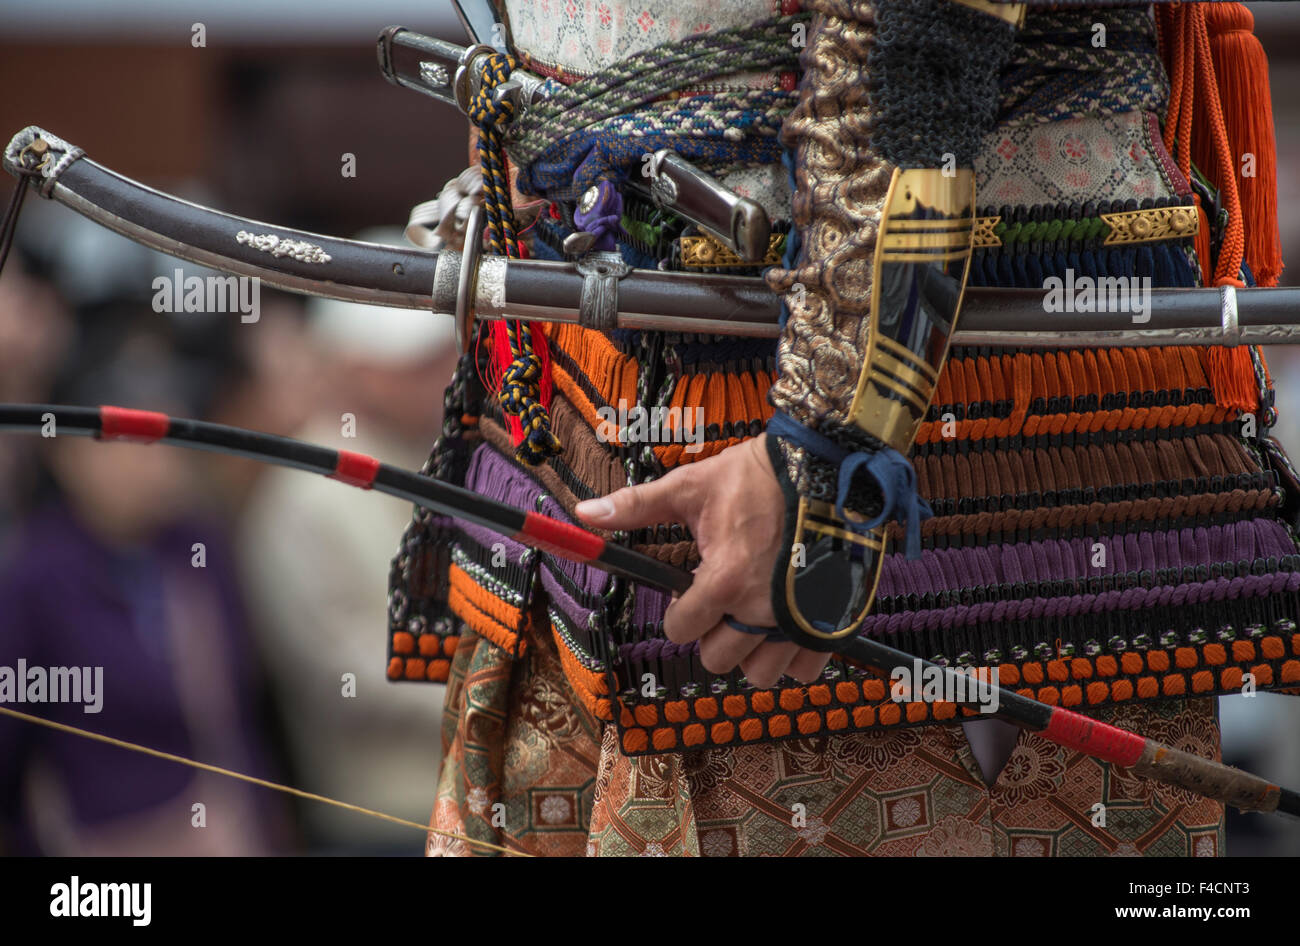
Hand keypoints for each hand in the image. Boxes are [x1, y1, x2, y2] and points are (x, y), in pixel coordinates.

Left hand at [574, 434, 831, 687]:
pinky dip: (794, 656)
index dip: (680, 610)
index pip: (680, 629)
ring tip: (755, 616)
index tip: (691, 589)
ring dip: (752, 652)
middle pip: (718, 659)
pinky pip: (805, 669)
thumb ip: (636, 507)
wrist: (828, 466)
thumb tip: (583, 513)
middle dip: (714, 634)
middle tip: (724, 601)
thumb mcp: (691, 487)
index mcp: (724, 579)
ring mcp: (799, 621)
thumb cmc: (757, 476)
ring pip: (761, 673)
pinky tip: (787, 624)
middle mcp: (761, 609)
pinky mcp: (832, 624)